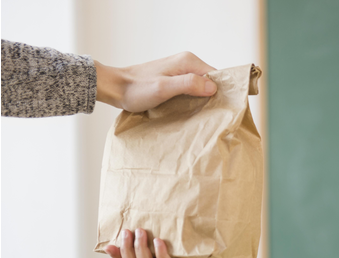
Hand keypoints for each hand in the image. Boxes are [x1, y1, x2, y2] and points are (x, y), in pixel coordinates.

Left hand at [95, 52, 216, 112]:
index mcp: (188, 61)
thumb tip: (212, 86)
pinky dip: (194, 99)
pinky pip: (192, 88)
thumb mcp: (163, 88)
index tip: (222, 107)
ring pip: (202, 85)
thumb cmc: (136, 89)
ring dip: (203, 99)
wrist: (115, 87)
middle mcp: (187, 62)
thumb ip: (188, 84)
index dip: (222, 91)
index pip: (217, 75)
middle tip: (212, 114)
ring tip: (203, 114)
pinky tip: (191, 109)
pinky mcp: (174, 78)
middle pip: (211, 80)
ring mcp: (180, 70)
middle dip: (213, 96)